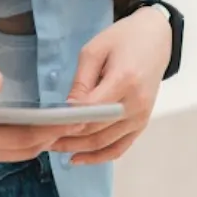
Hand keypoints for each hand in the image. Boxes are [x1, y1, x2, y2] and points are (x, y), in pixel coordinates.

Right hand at [0, 66, 76, 173]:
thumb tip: (1, 81)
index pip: (22, 139)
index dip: (49, 131)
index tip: (73, 121)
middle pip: (20, 151)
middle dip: (46, 137)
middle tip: (74, 122)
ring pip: (7, 152)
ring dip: (29, 139)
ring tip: (53, 120)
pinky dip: (10, 139)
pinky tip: (17, 122)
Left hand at [53, 7, 171, 165]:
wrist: (155, 38)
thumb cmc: (123, 38)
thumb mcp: (95, 51)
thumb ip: (81, 81)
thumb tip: (68, 109)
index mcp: (124, 80)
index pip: (91, 110)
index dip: (68, 121)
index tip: (45, 126)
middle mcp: (135, 104)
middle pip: (96, 130)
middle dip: (67, 137)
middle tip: (41, 138)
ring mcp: (141, 117)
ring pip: (105, 143)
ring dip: (78, 149)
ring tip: (53, 147)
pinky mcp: (142, 123)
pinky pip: (120, 147)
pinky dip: (99, 156)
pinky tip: (77, 158)